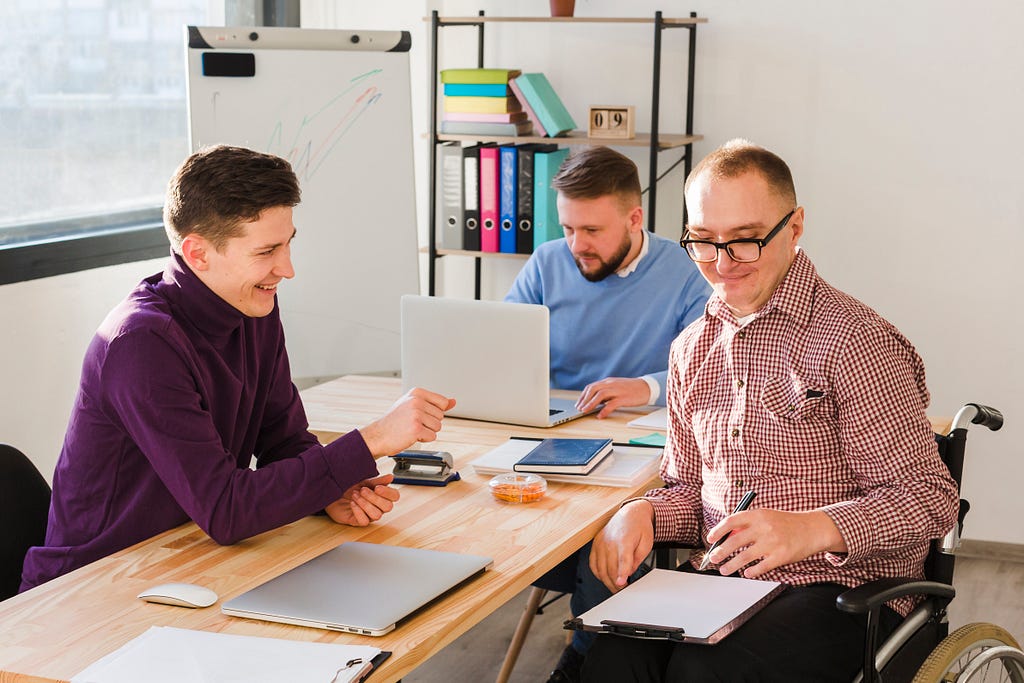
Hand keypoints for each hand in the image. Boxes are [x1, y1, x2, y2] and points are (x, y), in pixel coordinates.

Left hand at [325, 474, 400, 526]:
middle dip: (374, 497)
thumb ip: (378, 480)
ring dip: (365, 504)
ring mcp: (368, 515)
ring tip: (355, 496)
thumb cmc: (349, 486)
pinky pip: (364, 521)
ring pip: (377, 515)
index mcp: (381, 495)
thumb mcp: (364, 481)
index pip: (394, 497)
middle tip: (362, 490)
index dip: (388, 493)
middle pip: (388, 507)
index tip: (377, 487)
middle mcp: (377, 506)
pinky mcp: (357, 521)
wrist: (333, 492)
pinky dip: (358, 511)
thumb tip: (391, 477)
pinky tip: (352, 503)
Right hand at [359, 387, 455, 456]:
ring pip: (437, 427)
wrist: (378, 435)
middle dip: (429, 423)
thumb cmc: (395, 421)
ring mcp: (416, 414)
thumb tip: (453, 401)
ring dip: (426, 431)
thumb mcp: (414, 406)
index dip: (433, 412)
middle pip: (441, 416)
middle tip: (412, 423)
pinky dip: (423, 439)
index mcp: (417, 393)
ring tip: (411, 428)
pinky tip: (410, 435)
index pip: (442, 402)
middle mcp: (416, 401)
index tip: (420, 414)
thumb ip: (435, 403)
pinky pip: (432, 436)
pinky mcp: (416, 428)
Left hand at [576, 377, 651, 418]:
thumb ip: (606, 392)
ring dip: (590, 404)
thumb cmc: (631, 389)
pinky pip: (611, 404)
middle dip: (584, 399)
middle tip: (579, 408)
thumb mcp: (616, 387)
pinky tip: (600, 416)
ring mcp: (617, 390)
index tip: (579, 403)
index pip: (591, 387)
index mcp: (608, 382)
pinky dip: (604, 410)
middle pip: (593, 389)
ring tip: (585, 411)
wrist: (646, 387)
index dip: (583, 395)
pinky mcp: (623, 398)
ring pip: (600, 395)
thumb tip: (595, 401)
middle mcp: (611, 384)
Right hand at [590, 499, 654, 592]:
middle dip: (617, 583)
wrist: (630, 513)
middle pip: (610, 568)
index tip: (621, 583)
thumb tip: (629, 572)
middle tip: (624, 590)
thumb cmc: (639, 527)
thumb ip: (638, 559)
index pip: (623, 559)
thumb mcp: (647, 543)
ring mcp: (601, 542)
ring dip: (607, 581)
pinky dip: (598, 573)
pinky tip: (605, 577)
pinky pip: (593, 563)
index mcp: (625, 539)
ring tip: (615, 587)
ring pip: (600, 569)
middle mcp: (610, 541)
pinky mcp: (595, 543)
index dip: (622, 573)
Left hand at [705, 508, 846, 578]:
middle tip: (713, 558)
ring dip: (732, 565)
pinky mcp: (781, 556)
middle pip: (735, 541)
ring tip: (724, 569)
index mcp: (758, 514)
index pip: (731, 521)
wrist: (812, 528)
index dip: (718, 530)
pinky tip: (746, 573)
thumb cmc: (787, 523)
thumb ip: (748, 525)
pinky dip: (751, 571)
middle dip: (721, 551)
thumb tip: (727, 537)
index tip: (710, 539)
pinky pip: (761, 567)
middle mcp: (764, 527)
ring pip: (745, 556)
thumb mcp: (767, 516)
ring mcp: (773, 542)